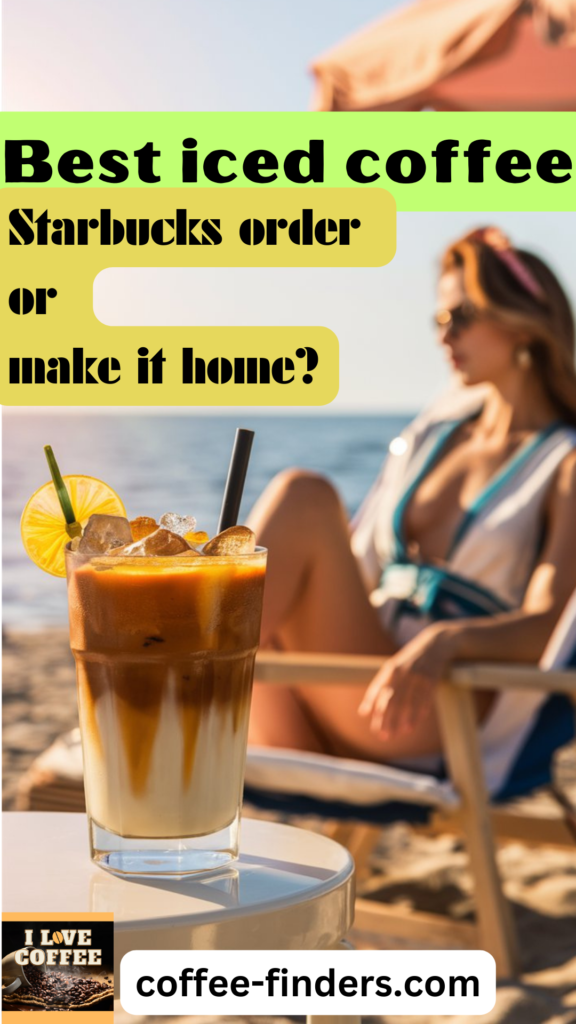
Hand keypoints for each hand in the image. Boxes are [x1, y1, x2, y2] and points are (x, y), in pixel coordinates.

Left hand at [358, 623, 458, 737]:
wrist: (434, 644)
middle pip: (393, 698)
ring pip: (409, 701)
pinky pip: (425, 698)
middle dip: (387, 717)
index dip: (372, 703)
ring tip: (399, 732)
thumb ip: (378, 689)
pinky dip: (419, 712)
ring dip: (404, 718)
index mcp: (390, 669)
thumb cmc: (409, 662)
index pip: (378, 688)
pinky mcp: (432, 679)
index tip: (367, 719)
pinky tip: (414, 724)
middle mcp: (403, 672)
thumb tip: (362, 713)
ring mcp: (418, 675)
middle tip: (383, 735)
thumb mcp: (393, 669)